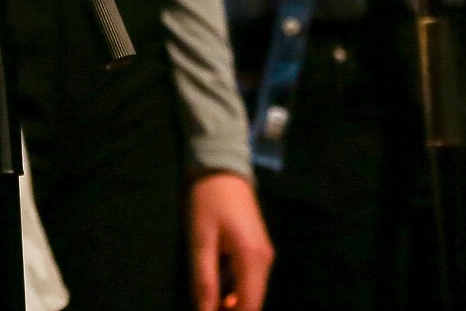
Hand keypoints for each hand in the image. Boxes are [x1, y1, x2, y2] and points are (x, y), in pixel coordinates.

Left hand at [191, 171, 273, 310]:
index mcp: (253, 259)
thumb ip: (205, 280)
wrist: (223, 168)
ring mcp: (264, 255)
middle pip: (253, 303)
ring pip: (252, 293)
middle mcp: (265, 260)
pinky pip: (250, 280)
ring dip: (232, 304)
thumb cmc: (208, 201)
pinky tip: (215, 291)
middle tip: (204, 308)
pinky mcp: (258, 250)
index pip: (250, 307)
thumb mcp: (200, 240)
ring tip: (206, 302)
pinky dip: (235, 291)